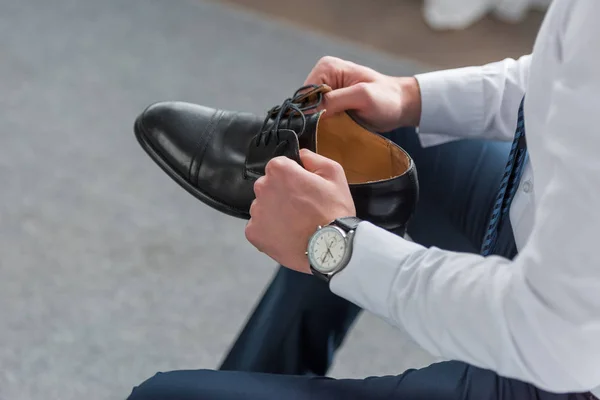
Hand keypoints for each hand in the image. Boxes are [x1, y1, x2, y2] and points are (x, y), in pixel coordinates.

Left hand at [245, 149, 355, 273]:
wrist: (330, 248)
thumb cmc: (334, 212)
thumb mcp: (335, 175)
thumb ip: (314, 159)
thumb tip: (301, 155)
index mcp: (280, 171)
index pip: (278, 166)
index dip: (292, 176)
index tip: (302, 188)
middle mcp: (263, 188)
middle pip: (268, 186)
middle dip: (281, 194)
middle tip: (301, 208)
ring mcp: (256, 211)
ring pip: (263, 207)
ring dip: (275, 212)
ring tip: (295, 224)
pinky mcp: (254, 232)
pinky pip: (258, 227)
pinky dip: (269, 231)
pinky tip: (287, 234)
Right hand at [304, 56, 421, 130]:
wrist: (401, 105)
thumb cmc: (386, 98)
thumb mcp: (362, 97)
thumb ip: (334, 101)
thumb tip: (308, 111)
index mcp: (326, 68)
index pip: (304, 94)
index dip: (309, 111)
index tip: (323, 125)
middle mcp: (322, 76)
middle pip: (305, 104)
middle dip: (314, 118)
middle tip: (331, 129)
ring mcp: (326, 90)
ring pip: (310, 113)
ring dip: (320, 124)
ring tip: (336, 130)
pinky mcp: (331, 103)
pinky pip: (319, 116)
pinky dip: (325, 126)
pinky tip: (335, 131)